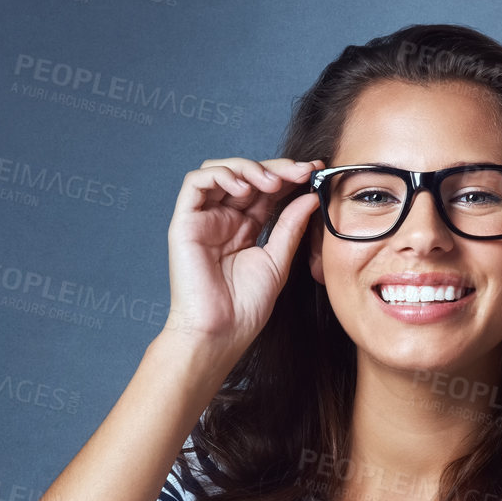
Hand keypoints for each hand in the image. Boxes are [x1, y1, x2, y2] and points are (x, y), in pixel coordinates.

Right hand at [164, 156, 323, 354]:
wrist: (221, 332)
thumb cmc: (245, 307)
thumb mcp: (277, 260)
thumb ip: (291, 226)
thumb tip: (310, 197)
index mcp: (245, 228)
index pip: (266, 191)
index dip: (289, 176)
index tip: (316, 171)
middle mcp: (223, 219)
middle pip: (246, 176)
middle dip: (276, 168)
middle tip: (301, 171)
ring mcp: (203, 218)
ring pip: (221, 171)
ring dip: (249, 168)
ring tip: (272, 183)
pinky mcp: (185, 222)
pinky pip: (195, 183)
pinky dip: (220, 175)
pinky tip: (243, 187)